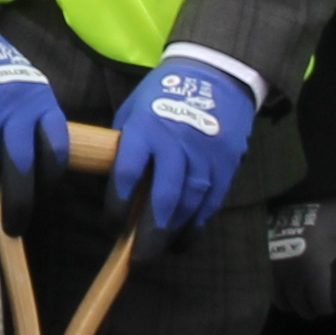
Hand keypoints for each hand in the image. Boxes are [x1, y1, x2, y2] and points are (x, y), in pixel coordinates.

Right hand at [0, 12, 64, 228]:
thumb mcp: (26, 87)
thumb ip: (35, 122)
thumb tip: (41, 171)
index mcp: (41, 101)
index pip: (56, 148)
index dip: (50, 180)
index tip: (43, 200)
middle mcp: (15, 106)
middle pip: (21, 165)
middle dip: (19, 203)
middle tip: (15, 226)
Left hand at [107, 57, 247, 243]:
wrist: (214, 75)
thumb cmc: (162, 95)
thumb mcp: (133, 112)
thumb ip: (124, 147)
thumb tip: (110, 185)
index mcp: (145, 129)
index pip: (127, 174)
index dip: (117, 206)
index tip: (111, 225)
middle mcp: (175, 145)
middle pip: (163, 198)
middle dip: (149, 234)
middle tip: (137, 259)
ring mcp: (204, 157)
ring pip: (189, 205)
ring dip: (172, 233)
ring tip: (157, 252)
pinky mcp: (225, 165)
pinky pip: (210, 202)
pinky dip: (196, 225)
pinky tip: (183, 239)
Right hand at [262, 194, 335, 324]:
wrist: (310, 185)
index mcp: (314, 267)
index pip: (322, 305)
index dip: (334, 306)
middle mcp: (289, 271)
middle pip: (302, 307)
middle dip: (316, 307)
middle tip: (326, 297)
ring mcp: (272, 264)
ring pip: (282, 302)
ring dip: (297, 302)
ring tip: (309, 294)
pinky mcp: (263, 256)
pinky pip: (269, 287)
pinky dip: (282, 292)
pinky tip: (293, 284)